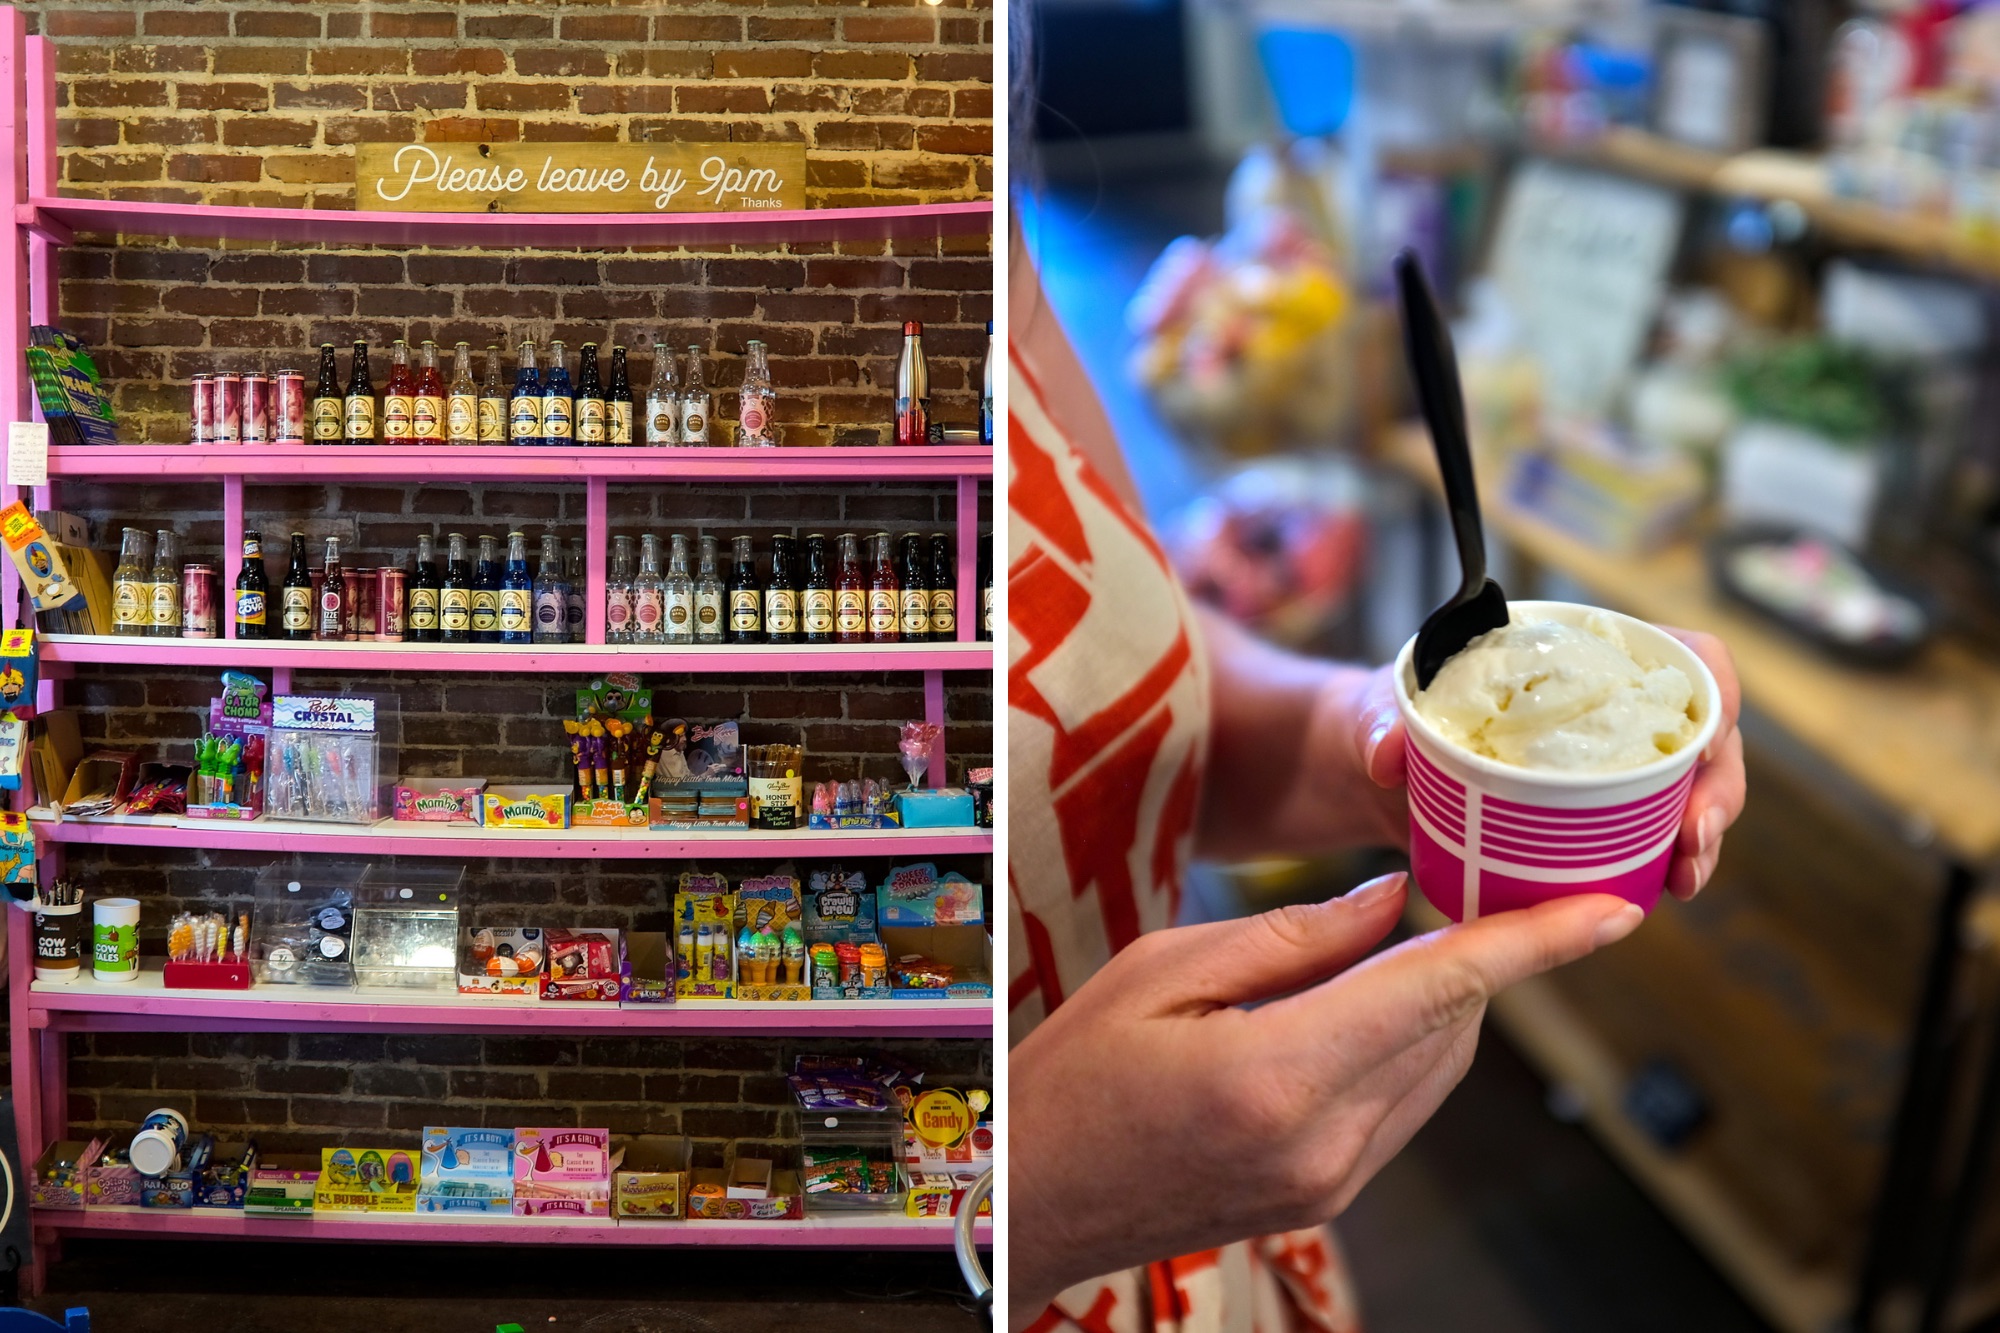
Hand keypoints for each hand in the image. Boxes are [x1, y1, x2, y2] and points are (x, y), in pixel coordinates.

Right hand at [1008, 874, 1643, 1323]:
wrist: (1031, 1202)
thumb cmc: (1072, 1078)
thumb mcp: (1160, 973)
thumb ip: (1291, 935)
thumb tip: (1390, 900)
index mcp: (1278, 1074)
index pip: (1440, 990)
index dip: (1536, 944)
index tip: (1612, 910)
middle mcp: (1325, 1141)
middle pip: (1451, 1023)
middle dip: (1474, 947)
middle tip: (1470, 876)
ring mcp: (1332, 1179)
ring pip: (1439, 1065)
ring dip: (1442, 993)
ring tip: (1403, 931)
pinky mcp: (1326, 1194)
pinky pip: (1405, 1103)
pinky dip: (1409, 1040)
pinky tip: (1365, 999)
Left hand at [1350, 627, 1747, 900]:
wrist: (1360, 773)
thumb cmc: (1380, 718)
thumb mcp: (1376, 711)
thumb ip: (1381, 723)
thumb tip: (1388, 754)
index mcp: (1572, 656)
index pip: (1680, 655)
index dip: (1714, 696)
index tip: (1705, 749)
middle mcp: (1602, 705)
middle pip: (1698, 734)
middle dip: (1715, 788)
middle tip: (1694, 839)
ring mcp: (1601, 763)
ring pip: (1684, 790)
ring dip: (1699, 836)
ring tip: (1683, 880)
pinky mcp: (1586, 816)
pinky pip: (1646, 834)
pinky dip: (1662, 862)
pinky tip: (1656, 893)